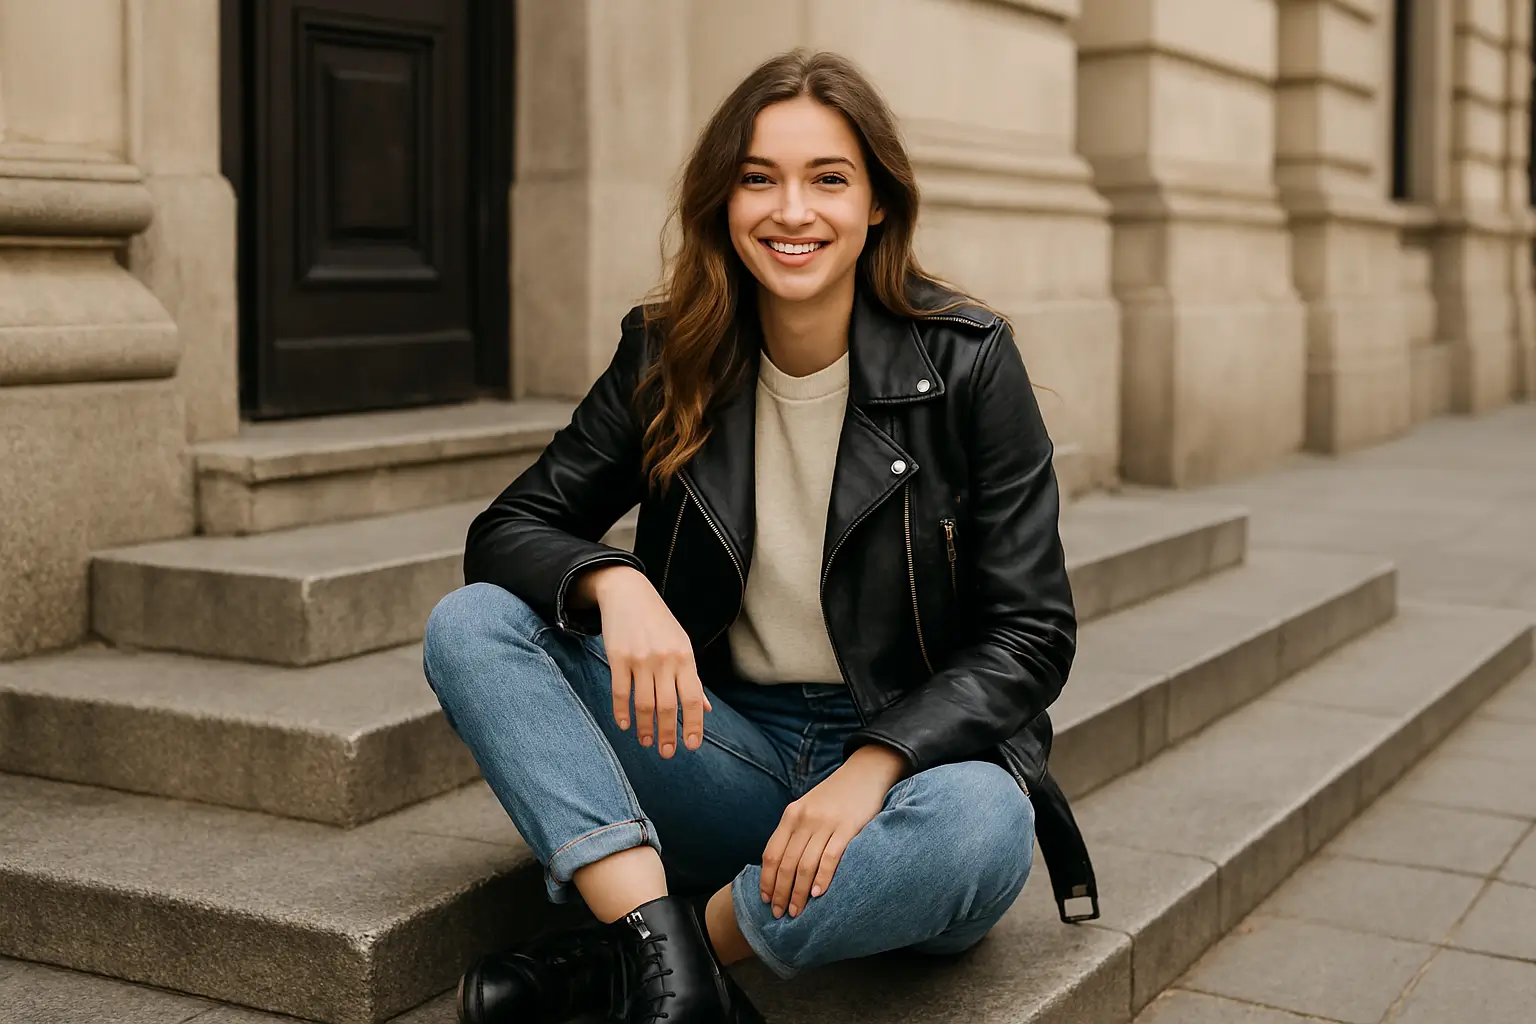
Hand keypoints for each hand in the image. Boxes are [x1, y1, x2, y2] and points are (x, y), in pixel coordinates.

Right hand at [583, 566, 709, 757]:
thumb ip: (692, 678)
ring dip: (645, 727)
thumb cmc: (659, 622)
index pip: (694, 698)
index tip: (691, 746)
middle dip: (668, 733)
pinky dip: (622, 712)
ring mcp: (641, 659)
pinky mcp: (618, 657)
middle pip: (668, 706)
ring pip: (644, 704)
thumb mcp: (682, 645)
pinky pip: (621, 692)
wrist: (629, 592)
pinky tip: (624, 725)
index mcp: (685, 657)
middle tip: (666, 753)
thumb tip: (707, 708)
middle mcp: (665, 659)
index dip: (694, 725)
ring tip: (646, 742)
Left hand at [759, 744, 907, 918]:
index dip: (766, 880)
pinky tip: (817, 895)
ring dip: (798, 893)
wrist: (864, 773)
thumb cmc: (834, 797)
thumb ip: (794, 832)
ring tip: (797, 911)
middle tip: (779, 914)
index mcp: (791, 815)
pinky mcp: (848, 828)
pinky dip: (822, 878)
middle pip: (786, 864)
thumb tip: (779, 868)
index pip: (771, 854)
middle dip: (780, 893)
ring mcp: (826, 823)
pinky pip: (830, 858)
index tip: (765, 900)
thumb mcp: (807, 808)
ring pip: (805, 865)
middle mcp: (804, 819)